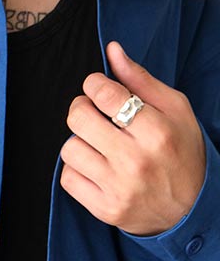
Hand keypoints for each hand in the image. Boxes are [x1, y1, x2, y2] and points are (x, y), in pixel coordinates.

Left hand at [59, 41, 206, 235]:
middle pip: (78, 119)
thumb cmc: (183, 152)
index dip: (93, 84)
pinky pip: (68, 178)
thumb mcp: (175, 110)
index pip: (105, 94)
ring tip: (97, 143)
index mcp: (156, 131)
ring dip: (79, 141)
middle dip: (81, 108)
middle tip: (92, 111)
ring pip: (69, 149)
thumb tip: (112, 50)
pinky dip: (76, 168)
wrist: (192, 209)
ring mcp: (118, 188)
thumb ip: (141, 80)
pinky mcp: (105, 209)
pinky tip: (95, 166)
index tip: (97, 87)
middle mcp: (135, 160)